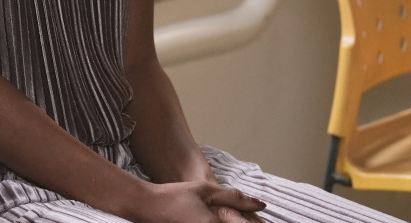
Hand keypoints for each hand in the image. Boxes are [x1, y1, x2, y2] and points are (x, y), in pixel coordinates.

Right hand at [133, 181, 265, 222]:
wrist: (147, 208)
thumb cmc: (174, 196)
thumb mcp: (205, 190)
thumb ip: (235, 198)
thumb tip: (261, 204)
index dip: (258, 222)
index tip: (263, 221)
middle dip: (247, 222)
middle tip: (255, 218)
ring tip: (226, 215)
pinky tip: (214, 218)